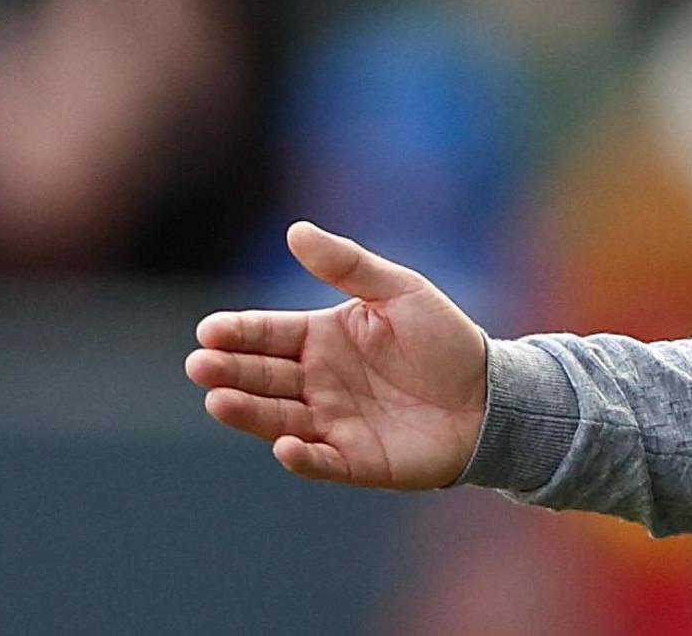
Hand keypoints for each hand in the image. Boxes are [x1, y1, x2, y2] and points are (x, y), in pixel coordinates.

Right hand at [186, 221, 490, 488]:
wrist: (491, 395)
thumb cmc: (445, 340)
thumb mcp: (400, 291)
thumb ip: (349, 265)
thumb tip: (295, 230)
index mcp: (321, 338)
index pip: (267, 334)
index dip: (237, 332)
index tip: (209, 330)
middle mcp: (316, 382)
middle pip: (261, 376)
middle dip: (228, 370)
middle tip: (200, 365)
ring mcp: (331, 422)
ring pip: (277, 418)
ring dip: (248, 412)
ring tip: (218, 401)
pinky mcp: (354, 459)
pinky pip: (321, 461)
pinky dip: (301, 457)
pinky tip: (285, 446)